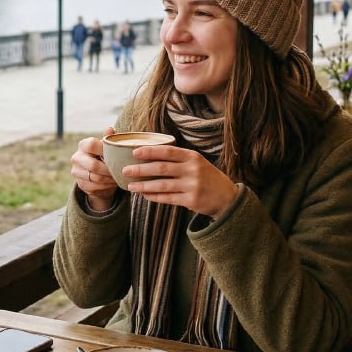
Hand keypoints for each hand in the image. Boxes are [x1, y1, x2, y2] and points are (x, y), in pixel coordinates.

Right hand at [70, 127, 118, 211]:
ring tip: (118, 177)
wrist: (97, 174)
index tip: (115, 155)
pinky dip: (106, 186)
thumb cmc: (104, 156)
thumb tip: (110, 128)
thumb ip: (108, 139)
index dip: (104, 150)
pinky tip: (112, 183)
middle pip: (93, 165)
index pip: (91, 145)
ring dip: (109, 179)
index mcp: (83, 145)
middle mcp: (76, 158)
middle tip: (120, 171)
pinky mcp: (80, 184)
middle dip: (109, 170)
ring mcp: (76, 172)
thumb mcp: (107, 147)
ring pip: (96, 178)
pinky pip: (95, 187)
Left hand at [124, 146, 238, 217]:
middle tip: (125, 170)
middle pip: (161, 168)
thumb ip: (178, 159)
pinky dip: (154, 196)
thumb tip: (149, 154)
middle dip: (141, 169)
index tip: (134, 151)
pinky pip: (167, 198)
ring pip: (162, 185)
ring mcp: (192, 186)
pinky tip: (145, 195)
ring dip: (144, 186)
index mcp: (192, 157)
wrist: (226, 197)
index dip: (150, 151)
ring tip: (131, 186)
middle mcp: (192, 170)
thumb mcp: (196, 162)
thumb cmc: (206, 177)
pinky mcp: (191, 201)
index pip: (168, 151)